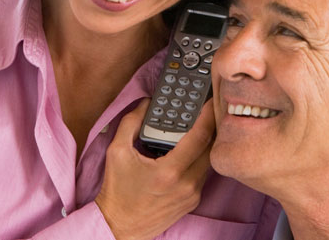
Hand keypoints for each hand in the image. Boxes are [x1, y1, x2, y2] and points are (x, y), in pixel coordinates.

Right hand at [97, 99, 217, 239]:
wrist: (120, 226)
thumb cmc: (118, 191)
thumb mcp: (117, 152)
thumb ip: (130, 123)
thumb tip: (145, 104)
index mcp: (170, 171)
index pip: (199, 137)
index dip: (207, 116)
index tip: (210, 103)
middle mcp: (186, 184)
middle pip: (210, 148)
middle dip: (210, 127)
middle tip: (207, 112)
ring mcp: (192, 195)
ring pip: (208, 162)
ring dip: (206, 145)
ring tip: (198, 129)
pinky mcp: (193, 202)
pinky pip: (203, 175)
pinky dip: (199, 161)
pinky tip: (190, 152)